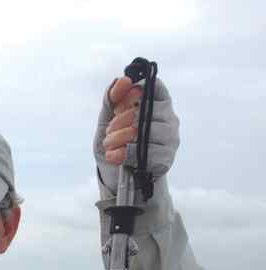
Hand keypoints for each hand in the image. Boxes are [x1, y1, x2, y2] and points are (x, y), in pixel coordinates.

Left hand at [94, 74, 179, 190]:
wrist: (116, 180)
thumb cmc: (114, 147)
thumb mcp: (106, 122)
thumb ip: (111, 100)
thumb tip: (120, 81)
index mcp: (157, 103)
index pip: (153, 86)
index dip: (132, 92)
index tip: (117, 105)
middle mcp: (169, 118)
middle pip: (147, 109)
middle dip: (121, 120)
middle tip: (109, 132)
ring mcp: (171, 139)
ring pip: (148, 130)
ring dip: (121, 138)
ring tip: (109, 145)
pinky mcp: (167, 159)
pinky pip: (148, 152)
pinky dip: (127, 154)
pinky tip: (115, 157)